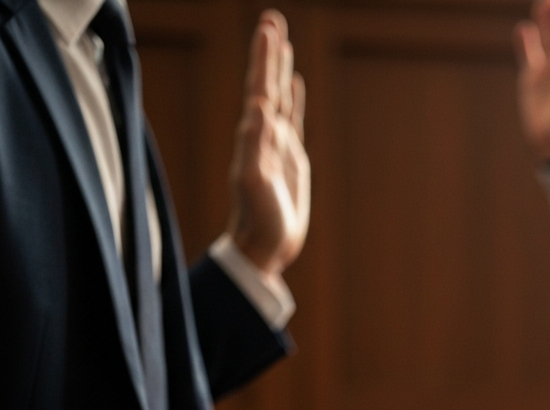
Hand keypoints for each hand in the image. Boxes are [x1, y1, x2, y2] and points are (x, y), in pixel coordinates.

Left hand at [228, 10, 310, 276]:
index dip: (265, 60)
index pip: (260, 88)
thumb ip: (253, 147)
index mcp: (255, 136)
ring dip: (280, 69)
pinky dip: (294, 99)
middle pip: (268, 84)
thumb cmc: (257, 220)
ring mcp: (278, 146)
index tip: (270, 29)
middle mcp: (264, 135)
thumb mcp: (253, 184)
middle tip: (273, 19)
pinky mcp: (291, 160)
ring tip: (282, 40)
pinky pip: (293, 120)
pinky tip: (296, 84)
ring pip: (280, 97)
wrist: (263, 247)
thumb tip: (260, 109)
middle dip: (271, 53)